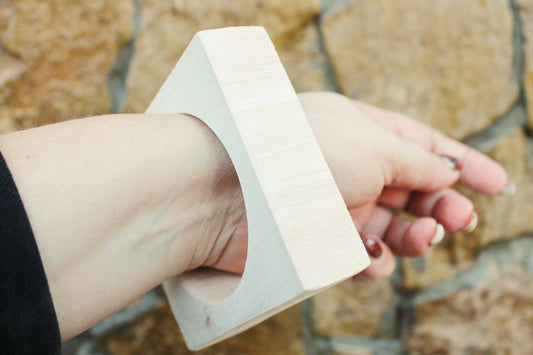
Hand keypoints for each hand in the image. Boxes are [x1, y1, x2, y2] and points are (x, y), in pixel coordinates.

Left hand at [201, 92, 509, 279]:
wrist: (231, 193)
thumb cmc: (301, 155)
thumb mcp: (375, 145)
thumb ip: (418, 161)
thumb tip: (448, 171)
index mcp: (362, 131)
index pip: (424, 146)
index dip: (463, 163)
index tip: (498, 185)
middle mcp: (350, 167)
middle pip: (414, 190)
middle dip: (443, 207)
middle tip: (460, 221)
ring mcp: (336, 205)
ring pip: (394, 227)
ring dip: (416, 235)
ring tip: (420, 237)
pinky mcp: (320, 241)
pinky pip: (364, 255)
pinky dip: (374, 258)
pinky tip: (365, 252)